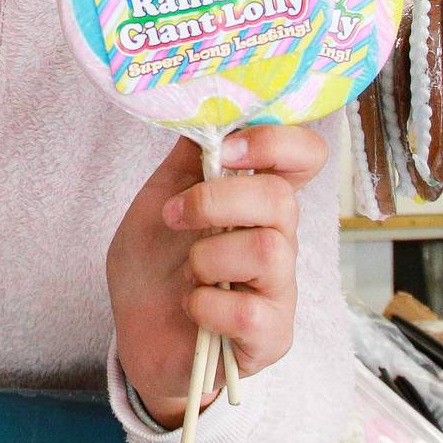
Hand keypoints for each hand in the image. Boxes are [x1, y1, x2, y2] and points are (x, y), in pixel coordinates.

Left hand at [106, 127, 326, 427]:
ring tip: (186, 273)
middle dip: (215, 202)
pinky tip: (193, 307)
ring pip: (268, 251)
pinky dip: (206, 305)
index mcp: (257, 201)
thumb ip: (189, 159)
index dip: (276, 142)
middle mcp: (279, 240)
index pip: (306, 156)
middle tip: (175, 216)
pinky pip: (250, 311)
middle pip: (282, 200)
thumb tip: (206, 106)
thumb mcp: (160, 199)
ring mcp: (279, 290)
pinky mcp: (270, 337)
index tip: (226, 151)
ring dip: (207, 257)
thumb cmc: (154, 267)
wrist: (136, 335)